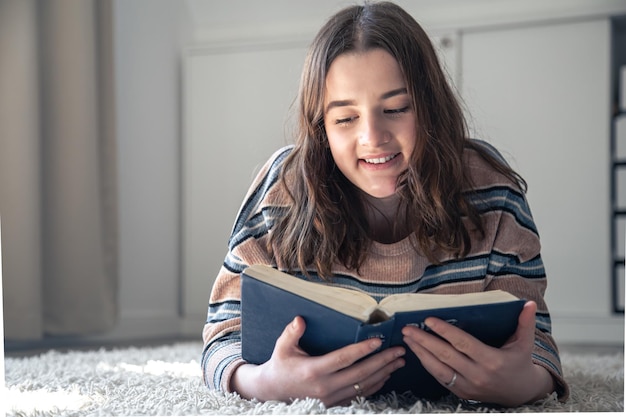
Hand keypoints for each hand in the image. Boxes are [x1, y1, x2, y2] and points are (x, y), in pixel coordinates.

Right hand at [232, 316, 405, 405]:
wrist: (273, 393)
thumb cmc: (280, 365)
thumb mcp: (282, 347)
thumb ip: (292, 333)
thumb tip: (300, 319)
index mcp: (314, 370)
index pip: (343, 359)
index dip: (362, 350)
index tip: (378, 341)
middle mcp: (325, 386)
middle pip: (360, 374)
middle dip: (383, 361)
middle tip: (399, 350)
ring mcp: (331, 398)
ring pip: (363, 386)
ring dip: (383, 373)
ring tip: (399, 362)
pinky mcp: (335, 404)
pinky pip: (359, 396)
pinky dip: (375, 386)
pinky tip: (385, 376)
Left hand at [401, 301, 554, 406]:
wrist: (521, 394)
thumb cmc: (520, 364)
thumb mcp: (525, 344)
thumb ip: (525, 323)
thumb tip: (528, 303)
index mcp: (491, 360)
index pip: (463, 343)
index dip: (445, 331)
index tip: (429, 320)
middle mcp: (477, 374)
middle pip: (445, 355)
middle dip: (424, 341)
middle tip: (408, 328)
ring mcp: (467, 386)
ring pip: (438, 369)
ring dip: (420, 353)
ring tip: (408, 339)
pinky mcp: (460, 392)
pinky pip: (440, 378)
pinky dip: (427, 365)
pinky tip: (417, 353)